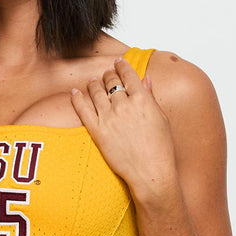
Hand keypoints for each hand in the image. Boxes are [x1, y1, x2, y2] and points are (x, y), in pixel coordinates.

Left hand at [70, 57, 177, 201]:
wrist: (150, 172)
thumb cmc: (160, 148)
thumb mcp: (161, 119)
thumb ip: (151, 97)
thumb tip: (146, 80)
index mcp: (142, 100)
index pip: (128, 75)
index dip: (122, 66)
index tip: (118, 62)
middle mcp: (124, 105)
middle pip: (111, 82)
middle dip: (108, 74)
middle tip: (106, 74)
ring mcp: (109, 118)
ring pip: (95, 92)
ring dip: (93, 84)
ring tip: (92, 82)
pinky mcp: (97, 132)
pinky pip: (83, 110)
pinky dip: (77, 99)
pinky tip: (74, 93)